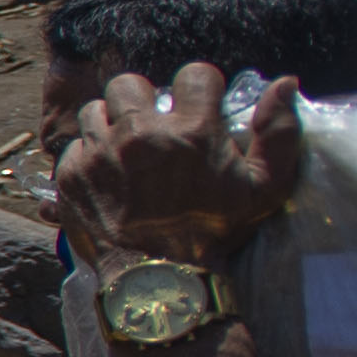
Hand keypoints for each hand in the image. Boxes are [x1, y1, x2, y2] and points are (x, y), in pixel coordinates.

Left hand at [56, 63, 300, 269]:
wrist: (159, 282)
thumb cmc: (215, 235)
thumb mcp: (265, 190)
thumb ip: (280, 133)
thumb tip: (286, 82)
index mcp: (191, 130)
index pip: (193, 74)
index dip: (199, 88)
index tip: (199, 107)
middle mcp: (140, 134)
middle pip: (130, 83)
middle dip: (143, 99)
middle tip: (152, 125)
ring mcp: (100, 153)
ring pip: (96, 110)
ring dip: (110, 123)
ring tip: (125, 147)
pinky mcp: (70, 175)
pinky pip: (73, 146)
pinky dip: (87, 156)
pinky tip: (105, 174)